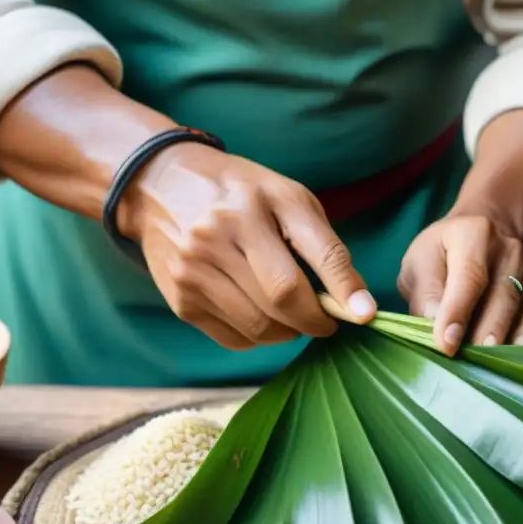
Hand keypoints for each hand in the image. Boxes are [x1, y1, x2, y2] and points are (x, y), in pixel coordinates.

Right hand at [123, 144, 376, 349]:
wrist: (159, 185)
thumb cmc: (241, 192)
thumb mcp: (287, 198)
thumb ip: (325, 247)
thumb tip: (358, 306)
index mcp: (250, 207)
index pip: (304, 263)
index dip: (340, 295)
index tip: (363, 316)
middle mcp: (215, 238)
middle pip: (281, 301)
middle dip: (314, 319)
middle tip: (326, 318)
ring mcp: (192, 271)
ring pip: (258, 327)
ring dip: (289, 331)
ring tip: (295, 315)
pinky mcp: (180, 298)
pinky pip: (234, 338)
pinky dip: (259, 336)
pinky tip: (262, 315)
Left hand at [397, 215, 522, 355]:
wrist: (481, 235)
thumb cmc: (442, 254)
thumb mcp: (420, 262)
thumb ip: (424, 291)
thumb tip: (431, 322)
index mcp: (473, 234)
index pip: (469, 277)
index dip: (458, 312)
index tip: (446, 344)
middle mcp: (508, 248)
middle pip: (501, 295)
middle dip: (485, 331)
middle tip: (470, 358)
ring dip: (508, 338)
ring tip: (492, 362)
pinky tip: (517, 353)